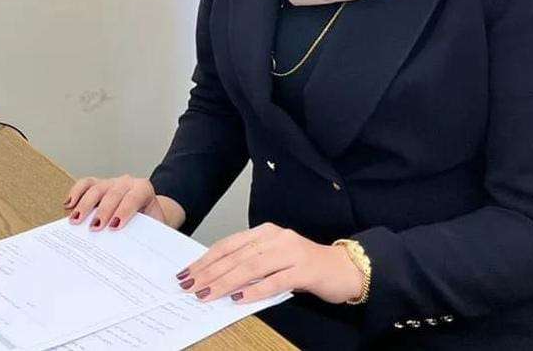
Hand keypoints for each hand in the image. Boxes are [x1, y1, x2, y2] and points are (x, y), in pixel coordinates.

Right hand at [63, 175, 185, 230]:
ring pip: (97, 188)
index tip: (115, 226)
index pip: (133, 198)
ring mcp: (110, 182)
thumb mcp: (152, 228)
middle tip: (93, 228)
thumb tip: (135, 253)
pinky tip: (68, 205)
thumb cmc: (147, 222)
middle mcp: (126, 183)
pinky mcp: (98, 184)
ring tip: (75, 221)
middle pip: (113, 193)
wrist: (146, 212)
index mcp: (143, 190)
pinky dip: (76, 192)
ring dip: (85, 205)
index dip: (124, 211)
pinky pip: (85, 184)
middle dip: (102, 211)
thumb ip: (145, 234)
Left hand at [176, 223, 363, 304]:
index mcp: (266, 232)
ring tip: (208, 293)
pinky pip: (275, 281)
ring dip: (226, 282)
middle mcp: (276, 238)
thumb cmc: (306, 266)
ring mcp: (291, 252)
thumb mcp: (275, 259)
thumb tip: (217, 278)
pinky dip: (255, 290)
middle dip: (210, 272)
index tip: (188, 272)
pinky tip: (239, 299)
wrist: (345, 269)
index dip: (206, 259)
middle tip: (191, 285)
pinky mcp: (304, 270)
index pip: (229, 244)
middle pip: (236, 256)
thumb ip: (251, 263)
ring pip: (251, 267)